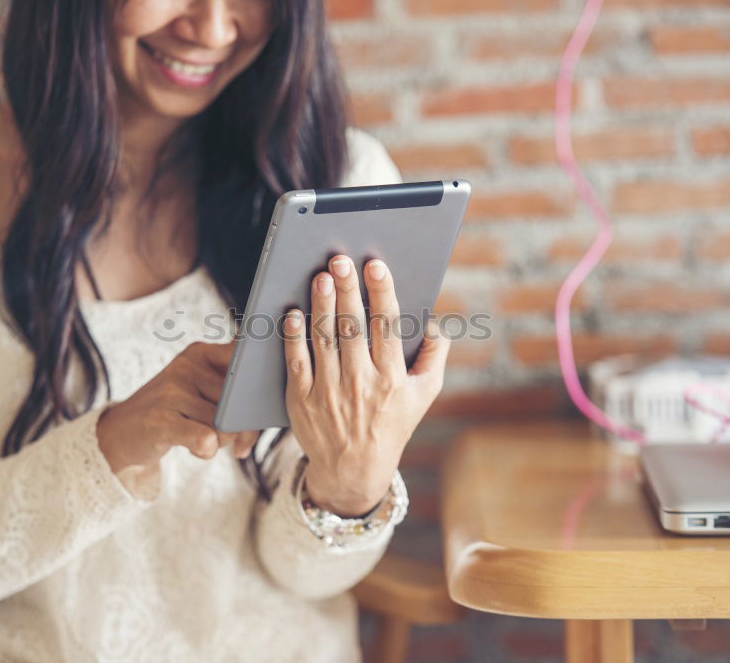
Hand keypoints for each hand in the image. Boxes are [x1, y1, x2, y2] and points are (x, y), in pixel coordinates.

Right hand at [96, 341, 260, 498]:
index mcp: (199, 354)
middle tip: (236, 441)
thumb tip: (268, 403)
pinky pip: (206, 438)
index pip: (246, 365)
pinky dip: (207, 450)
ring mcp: (171, 392)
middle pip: (240, 401)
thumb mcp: (198, 388)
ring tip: (203, 439)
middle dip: (243, 427)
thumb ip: (232, 388)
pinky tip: (197, 449)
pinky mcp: (160, 420)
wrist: (121, 433)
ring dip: (220, 442)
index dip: (260, 391)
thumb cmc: (172, 413)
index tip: (263, 410)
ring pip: (225, 424)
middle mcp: (186, 367)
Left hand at [282, 255, 450, 516]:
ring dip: (321, 305)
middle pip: (352, 327)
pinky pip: (297, 362)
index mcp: (392, 378)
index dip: (381, 293)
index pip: (386, 327)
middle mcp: (361, 383)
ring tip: (319, 277)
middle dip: (347, 290)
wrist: (353, 469)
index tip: (375, 265)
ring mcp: (329, 392)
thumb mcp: (422, 396)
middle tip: (340, 260)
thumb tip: (436, 326)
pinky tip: (293, 313)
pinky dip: (293, 336)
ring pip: (323, 339)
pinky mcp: (302, 400)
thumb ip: (434, 359)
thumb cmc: (391, 424)